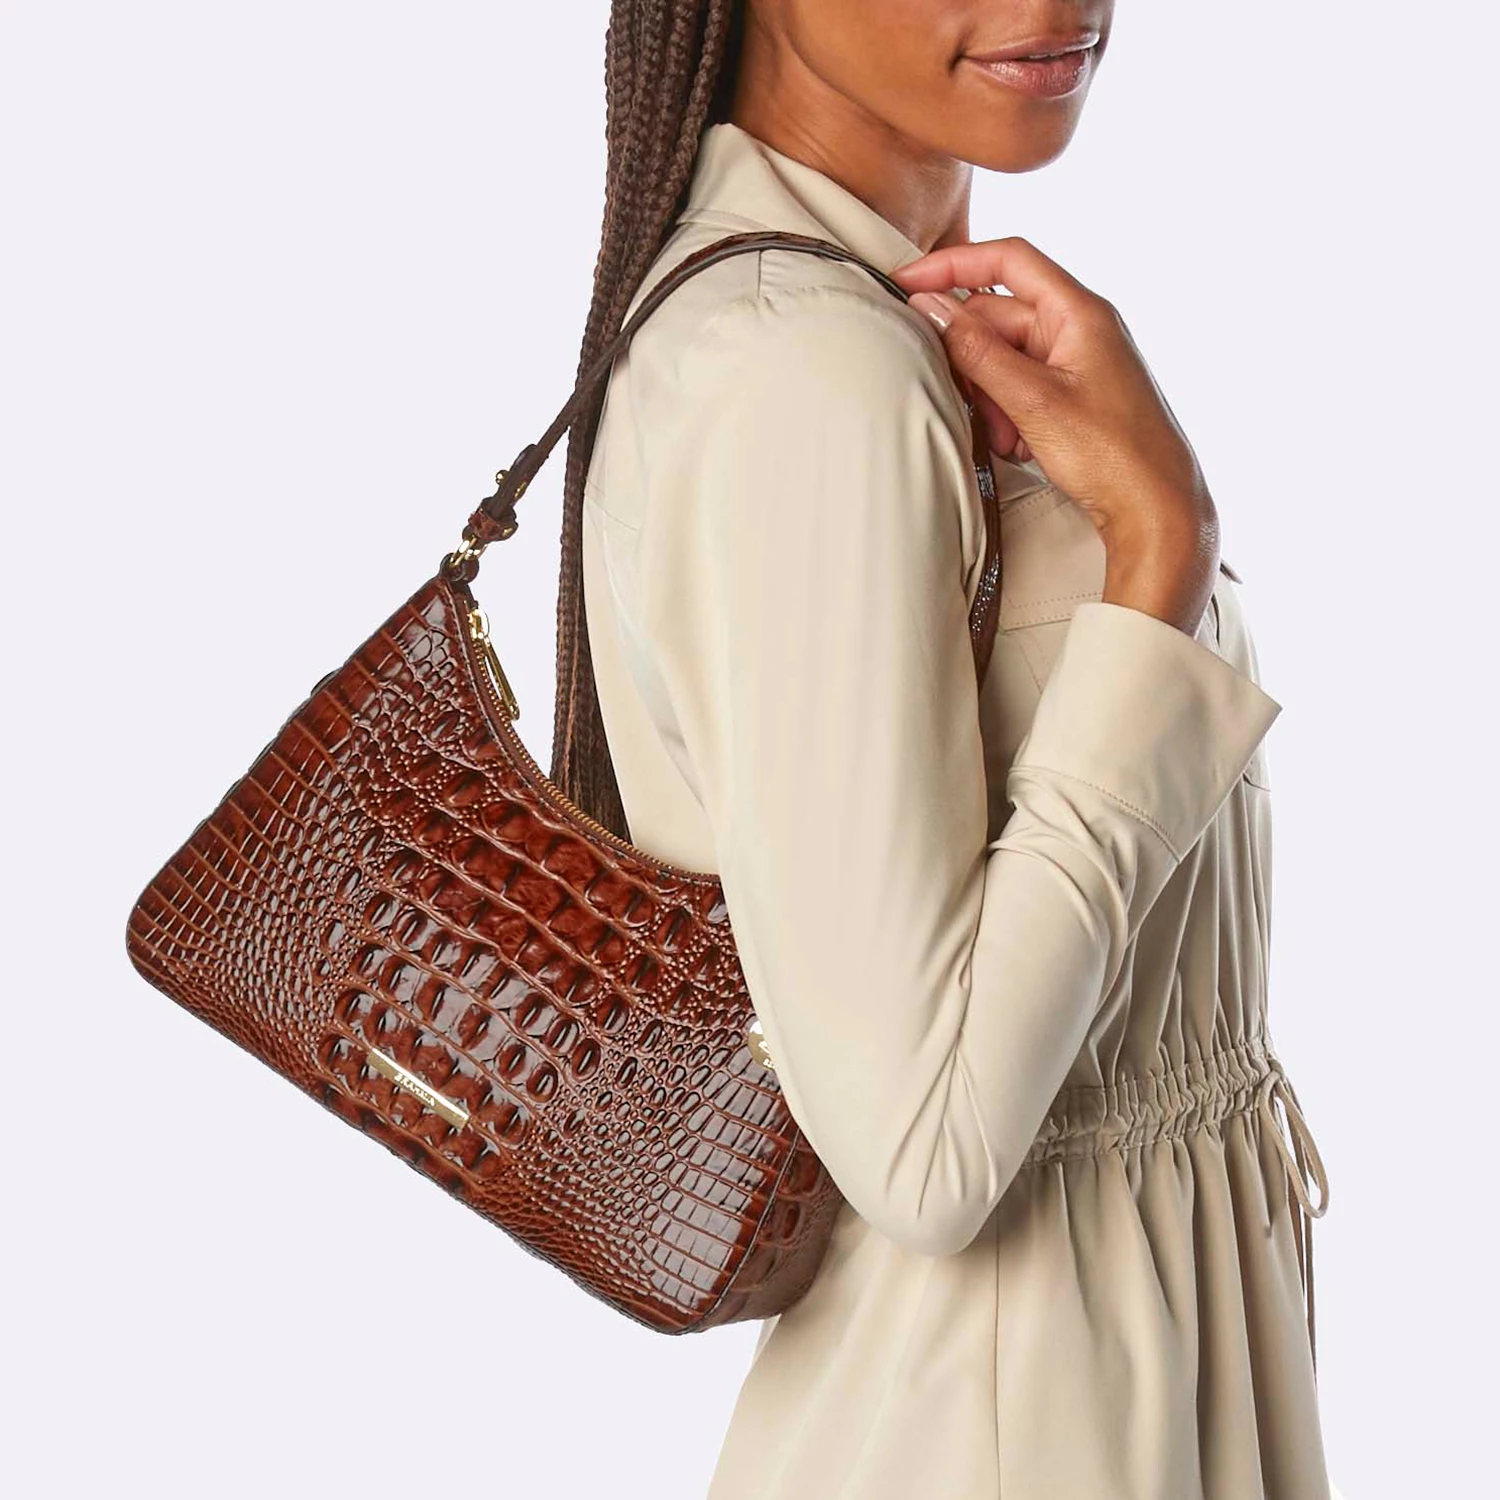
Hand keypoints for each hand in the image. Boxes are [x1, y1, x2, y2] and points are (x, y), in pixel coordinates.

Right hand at [892, 238, 1220, 634]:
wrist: (1156, 509)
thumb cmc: (1113, 455)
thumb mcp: (1033, 401)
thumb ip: (977, 351)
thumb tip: (930, 308)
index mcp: (1079, 312)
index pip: (1007, 260)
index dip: (952, 264)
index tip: (908, 284)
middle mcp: (1080, 328)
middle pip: (999, 315)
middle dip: (971, 356)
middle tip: (957, 393)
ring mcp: (1077, 362)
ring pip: (1005, 357)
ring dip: (989, 393)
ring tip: (1004, 432)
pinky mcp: (1073, 394)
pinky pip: (1021, 386)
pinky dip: (1007, 412)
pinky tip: (1019, 444)